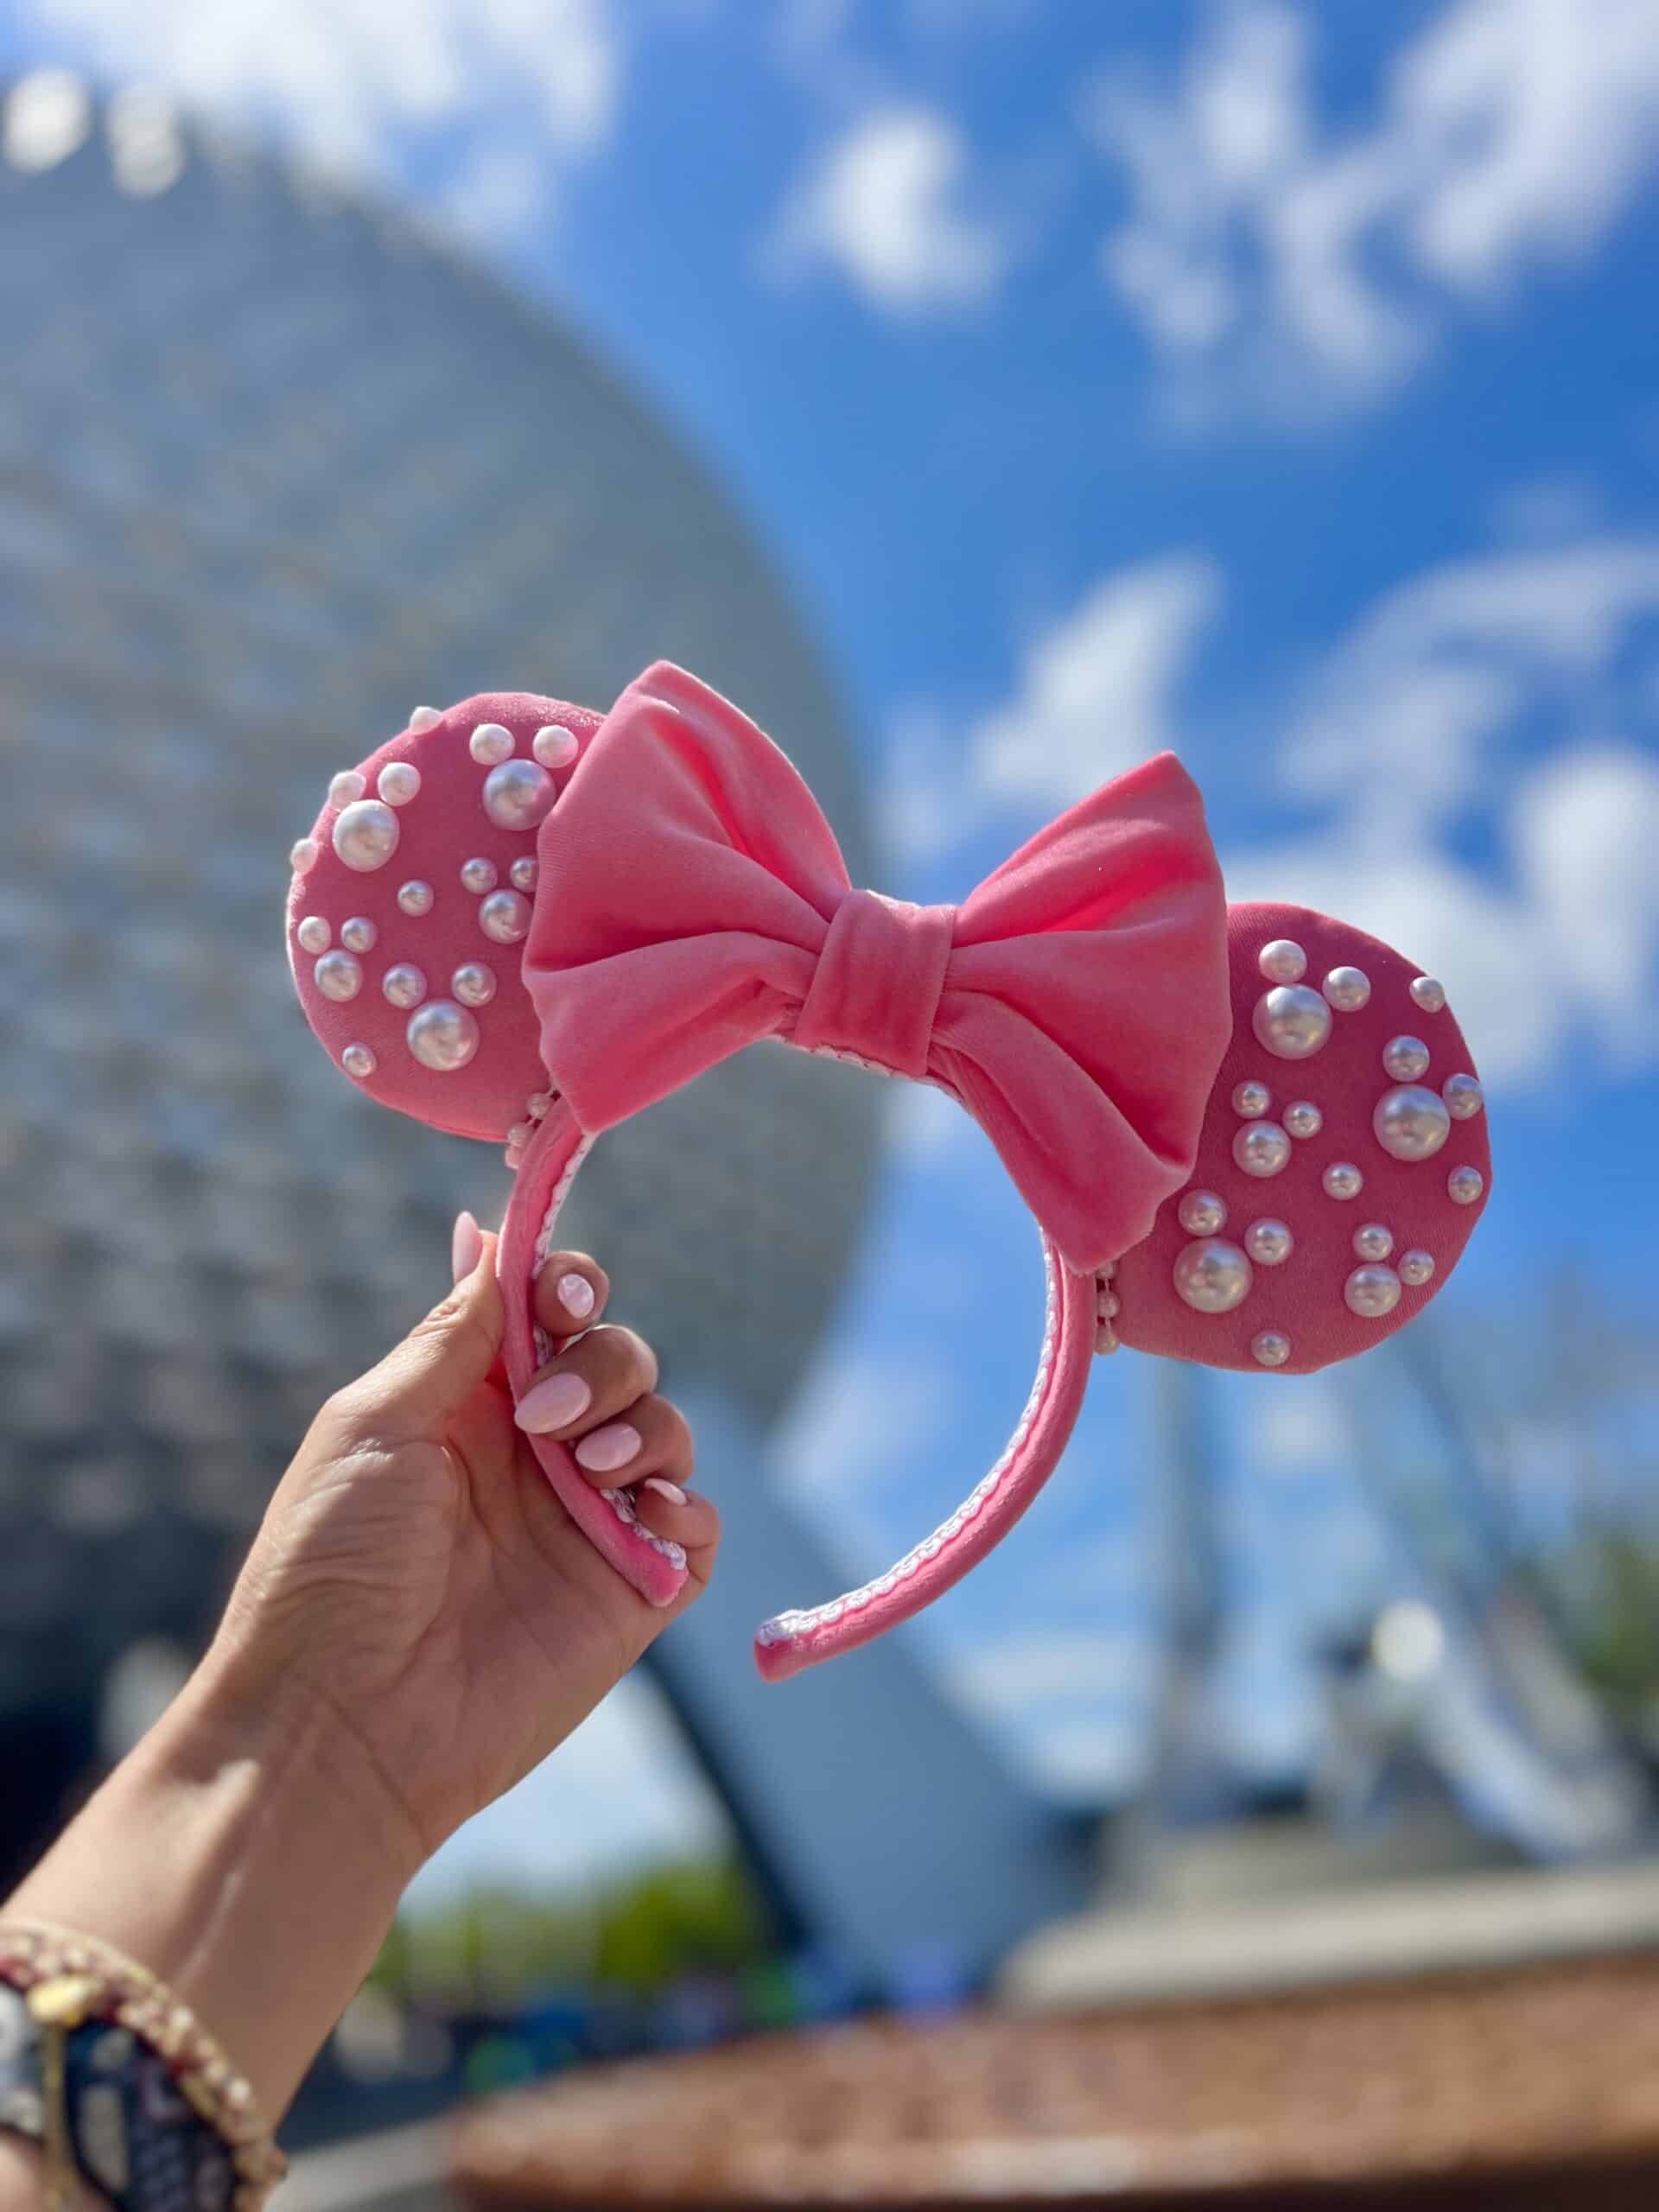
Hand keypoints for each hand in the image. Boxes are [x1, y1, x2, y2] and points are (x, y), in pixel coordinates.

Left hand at [205, 1217, 718, 1862]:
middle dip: (605, 1360)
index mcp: (468, 1405)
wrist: (342, 1722)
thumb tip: (494, 1242)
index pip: (547, 1314)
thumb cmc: (330, 1570)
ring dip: (644, 1424)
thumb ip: (454, 1337)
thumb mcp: (373, 1425)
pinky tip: (648, 1512)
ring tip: (591, 1470)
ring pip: (665, 1428)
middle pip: (618, 1356)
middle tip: (548, 1417)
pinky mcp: (629, 1593)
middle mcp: (534, 1454)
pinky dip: (690, 1504)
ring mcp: (585, 1523)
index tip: (564, 1293)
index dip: (569, 1285)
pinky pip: (698, 1525)